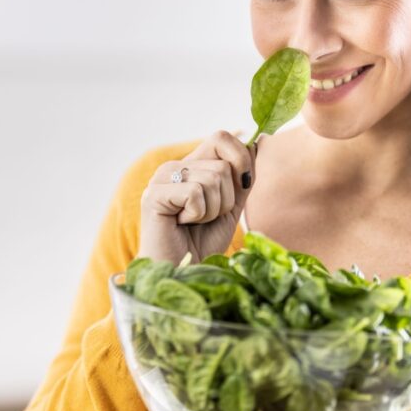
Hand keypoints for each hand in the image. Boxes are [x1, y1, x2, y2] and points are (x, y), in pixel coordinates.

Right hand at [138, 130, 256, 264]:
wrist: (182, 272)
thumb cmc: (203, 242)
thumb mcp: (231, 205)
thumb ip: (241, 176)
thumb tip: (257, 142)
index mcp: (191, 165)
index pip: (222, 138)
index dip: (240, 160)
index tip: (239, 188)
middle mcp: (174, 166)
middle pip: (222, 163)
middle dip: (227, 197)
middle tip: (206, 216)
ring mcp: (161, 178)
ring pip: (212, 179)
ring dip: (212, 209)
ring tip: (193, 222)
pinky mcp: (153, 194)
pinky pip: (195, 193)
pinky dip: (197, 214)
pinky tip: (181, 224)